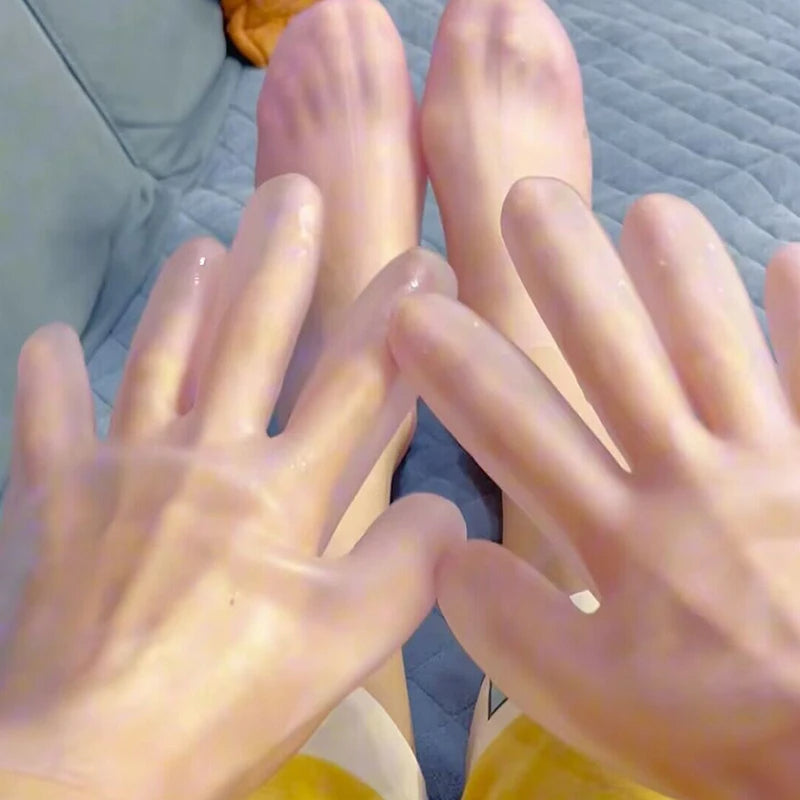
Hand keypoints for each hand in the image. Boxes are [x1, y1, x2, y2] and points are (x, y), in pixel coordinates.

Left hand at [0, 175, 462, 799]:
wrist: (86, 764)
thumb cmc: (227, 705)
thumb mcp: (345, 650)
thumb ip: (406, 569)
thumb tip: (445, 506)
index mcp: (280, 493)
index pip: (355, 384)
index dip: (395, 319)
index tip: (423, 264)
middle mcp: (203, 457)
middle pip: (250, 339)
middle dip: (280, 260)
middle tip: (293, 191)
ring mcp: (121, 469)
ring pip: (158, 356)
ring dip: (183, 295)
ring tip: (200, 243)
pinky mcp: (52, 497)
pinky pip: (48, 420)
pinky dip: (49, 377)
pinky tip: (51, 336)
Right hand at [390, 177, 799, 799]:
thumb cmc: (720, 729)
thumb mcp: (589, 702)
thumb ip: (509, 628)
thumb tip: (450, 557)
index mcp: (619, 533)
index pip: (515, 428)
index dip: (457, 366)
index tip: (411, 311)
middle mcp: (691, 477)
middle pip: (615, 354)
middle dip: (564, 273)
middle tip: (528, 197)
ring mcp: (776, 459)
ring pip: (718, 342)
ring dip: (681, 272)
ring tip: (648, 210)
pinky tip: (792, 255)